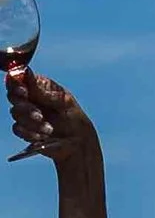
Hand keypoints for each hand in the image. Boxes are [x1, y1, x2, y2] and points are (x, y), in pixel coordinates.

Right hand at [5, 64, 99, 182]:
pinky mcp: (25, 129)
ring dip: (31, 122)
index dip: (16, 83)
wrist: (78, 144)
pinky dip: (29, 133)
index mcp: (39, 86)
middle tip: (39, 115)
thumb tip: (28, 74)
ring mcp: (26, 114)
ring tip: (49, 129)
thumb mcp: (64, 102)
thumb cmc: (75, 119)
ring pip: (15, 113)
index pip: (19, 78)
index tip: (24, 92)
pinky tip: (42, 136)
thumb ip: (45, 91)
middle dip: (25, 106)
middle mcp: (30, 98)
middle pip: (13, 96)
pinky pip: (17, 129)